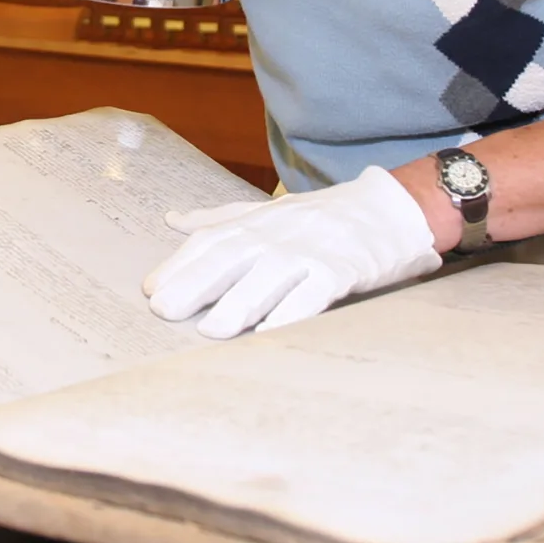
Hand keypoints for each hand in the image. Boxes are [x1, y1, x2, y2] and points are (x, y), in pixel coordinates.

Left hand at [143, 167, 442, 338]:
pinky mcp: (343, 269)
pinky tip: (270, 333)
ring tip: (211, 330)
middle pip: (231, 256)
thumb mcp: (270, 211)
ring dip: (239, 302)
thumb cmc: (325, 217)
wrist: (392, 209)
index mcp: (259, 221)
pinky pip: (314, 292)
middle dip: (195, 282)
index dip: (179, 264)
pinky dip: (291, 311)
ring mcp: (311, 250)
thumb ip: (222, 218)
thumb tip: (173, 221)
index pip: (211, 239)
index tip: (151, 290)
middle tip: (165, 311)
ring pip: (269, 276)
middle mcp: (280, 232)